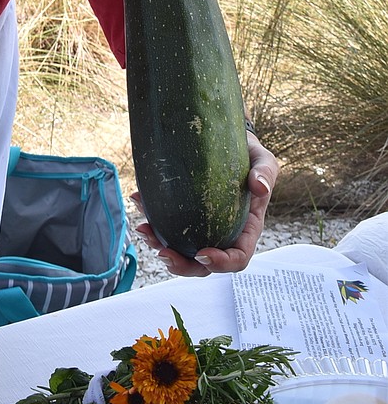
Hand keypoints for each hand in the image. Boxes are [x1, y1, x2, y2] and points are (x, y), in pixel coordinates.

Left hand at [133, 131, 278, 277]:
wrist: (228, 139)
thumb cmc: (249, 154)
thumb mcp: (262, 160)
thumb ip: (265, 172)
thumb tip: (259, 187)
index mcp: (246, 228)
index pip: (238, 257)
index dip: (222, 263)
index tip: (203, 253)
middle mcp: (223, 232)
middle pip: (204, 263)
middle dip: (182, 265)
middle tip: (162, 253)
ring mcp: (201, 225)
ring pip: (181, 249)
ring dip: (159, 245)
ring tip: (143, 229)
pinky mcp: (183, 212)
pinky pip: (166, 224)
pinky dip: (150, 216)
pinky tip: (138, 200)